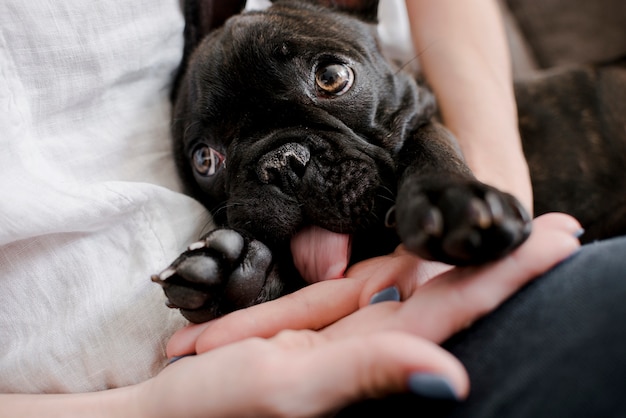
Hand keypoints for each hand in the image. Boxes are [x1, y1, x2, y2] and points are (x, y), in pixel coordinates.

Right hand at [157, 213, 579, 416]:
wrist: (164, 407)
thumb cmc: (215, 411)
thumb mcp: (290, 391)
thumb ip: (366, 376)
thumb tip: (452, 377)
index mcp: (375, 368)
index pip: (454, 311)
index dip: (504, 276)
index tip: (555, 243)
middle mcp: (369, 351)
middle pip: (448, 292)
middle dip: (498, 260)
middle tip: (555, 228)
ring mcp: (341, 335)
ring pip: (407, 285)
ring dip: (455, 259)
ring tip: (501, 233)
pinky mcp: (311, 324)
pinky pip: (358, 290)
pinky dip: (392, 267)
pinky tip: (424, 254)